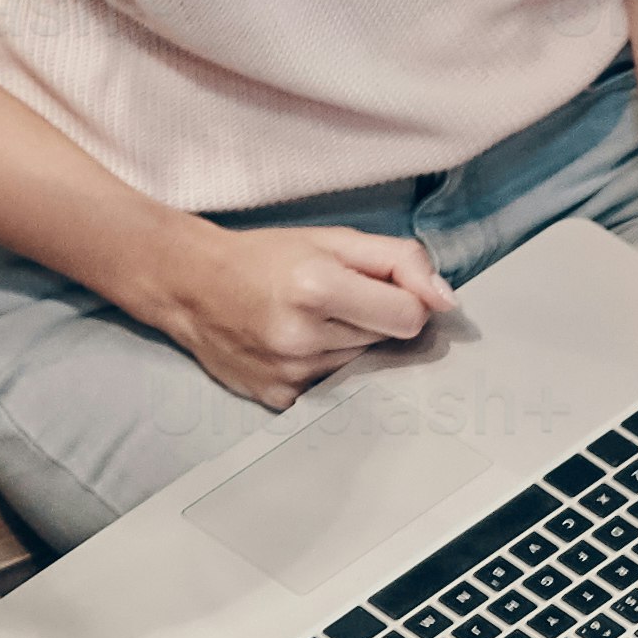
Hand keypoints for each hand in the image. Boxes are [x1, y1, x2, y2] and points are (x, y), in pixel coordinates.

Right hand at [140, 220, 445, 404]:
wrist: (190, 284)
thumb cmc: (265, 257)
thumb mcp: (335, 238)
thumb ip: (401, 260)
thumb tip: (448, 301)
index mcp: (317, 287)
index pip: (410, 318)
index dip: (406, 301)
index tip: (383, 290)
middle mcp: (301, 337)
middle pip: (385, 342)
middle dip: (373, 319)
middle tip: (335, 299)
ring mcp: (287, 374)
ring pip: (360, 366)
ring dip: (347, 344)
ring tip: (309, 319)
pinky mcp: (277, 398)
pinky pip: (330, 389)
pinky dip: (323, 368)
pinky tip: (294, 345)